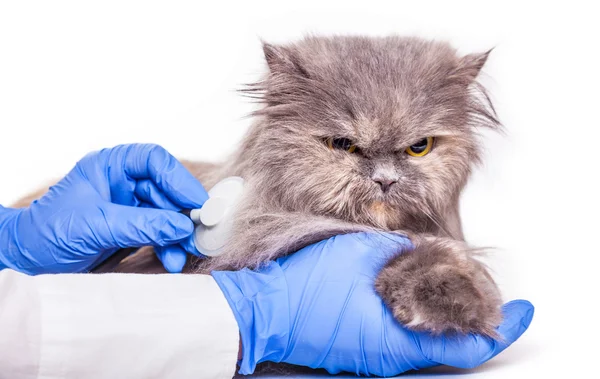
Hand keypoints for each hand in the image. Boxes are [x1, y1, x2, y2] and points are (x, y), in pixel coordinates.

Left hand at [0, 144, 206, 273]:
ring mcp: (129, 206)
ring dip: (178, 234)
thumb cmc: (50, 232)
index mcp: (110, 166)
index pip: (154, 160)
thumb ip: (141, 225)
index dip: (178, 179)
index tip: (197, 203)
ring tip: (185, 252)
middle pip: (166, 189)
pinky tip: (173, 260)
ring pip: (167, 213)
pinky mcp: (131, 228)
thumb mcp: (96, 225)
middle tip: (197, 232)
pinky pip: (159, 232)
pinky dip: (168, 246)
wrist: (29, 259)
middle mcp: (123, 182)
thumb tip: (182, 227)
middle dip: (182, 213)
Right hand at [212, 232, 533, 375]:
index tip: (518, 311)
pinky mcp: (358, 349)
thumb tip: (424, 252)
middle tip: (482, 290)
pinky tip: (411, 293)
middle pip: (447, 344)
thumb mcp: (358, 255)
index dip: (498, 326)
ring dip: (441, 315)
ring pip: (423, 339)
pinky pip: (399, 337)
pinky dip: (415, 317)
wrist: (263, 311)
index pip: (465, 345)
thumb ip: (400, 253)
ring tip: (449, 284)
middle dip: (470, 316)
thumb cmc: (305, 287)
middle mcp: (389, 355)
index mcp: (396, 338)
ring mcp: (372, 356)